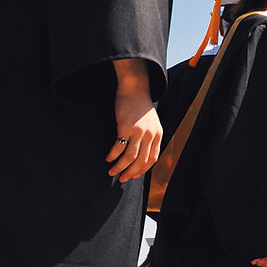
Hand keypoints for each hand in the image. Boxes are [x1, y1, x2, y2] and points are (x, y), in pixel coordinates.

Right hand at [106, 59, 162, 182]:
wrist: (135, 88)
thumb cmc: (140, 106)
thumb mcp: (151, 123)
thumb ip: (149, 137)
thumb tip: (141, 154)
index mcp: (158, 135)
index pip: (152, 159)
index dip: (142, 170)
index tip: (133, 176)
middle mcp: (150, 135)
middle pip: (141, 161)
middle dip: (130, 173)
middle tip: (121, 179)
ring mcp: (139, 131)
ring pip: (130, 157)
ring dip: (120, 167)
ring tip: (112, 171)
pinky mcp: (126, 127)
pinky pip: (119, 147)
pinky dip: (113, 155)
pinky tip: (108, 158)